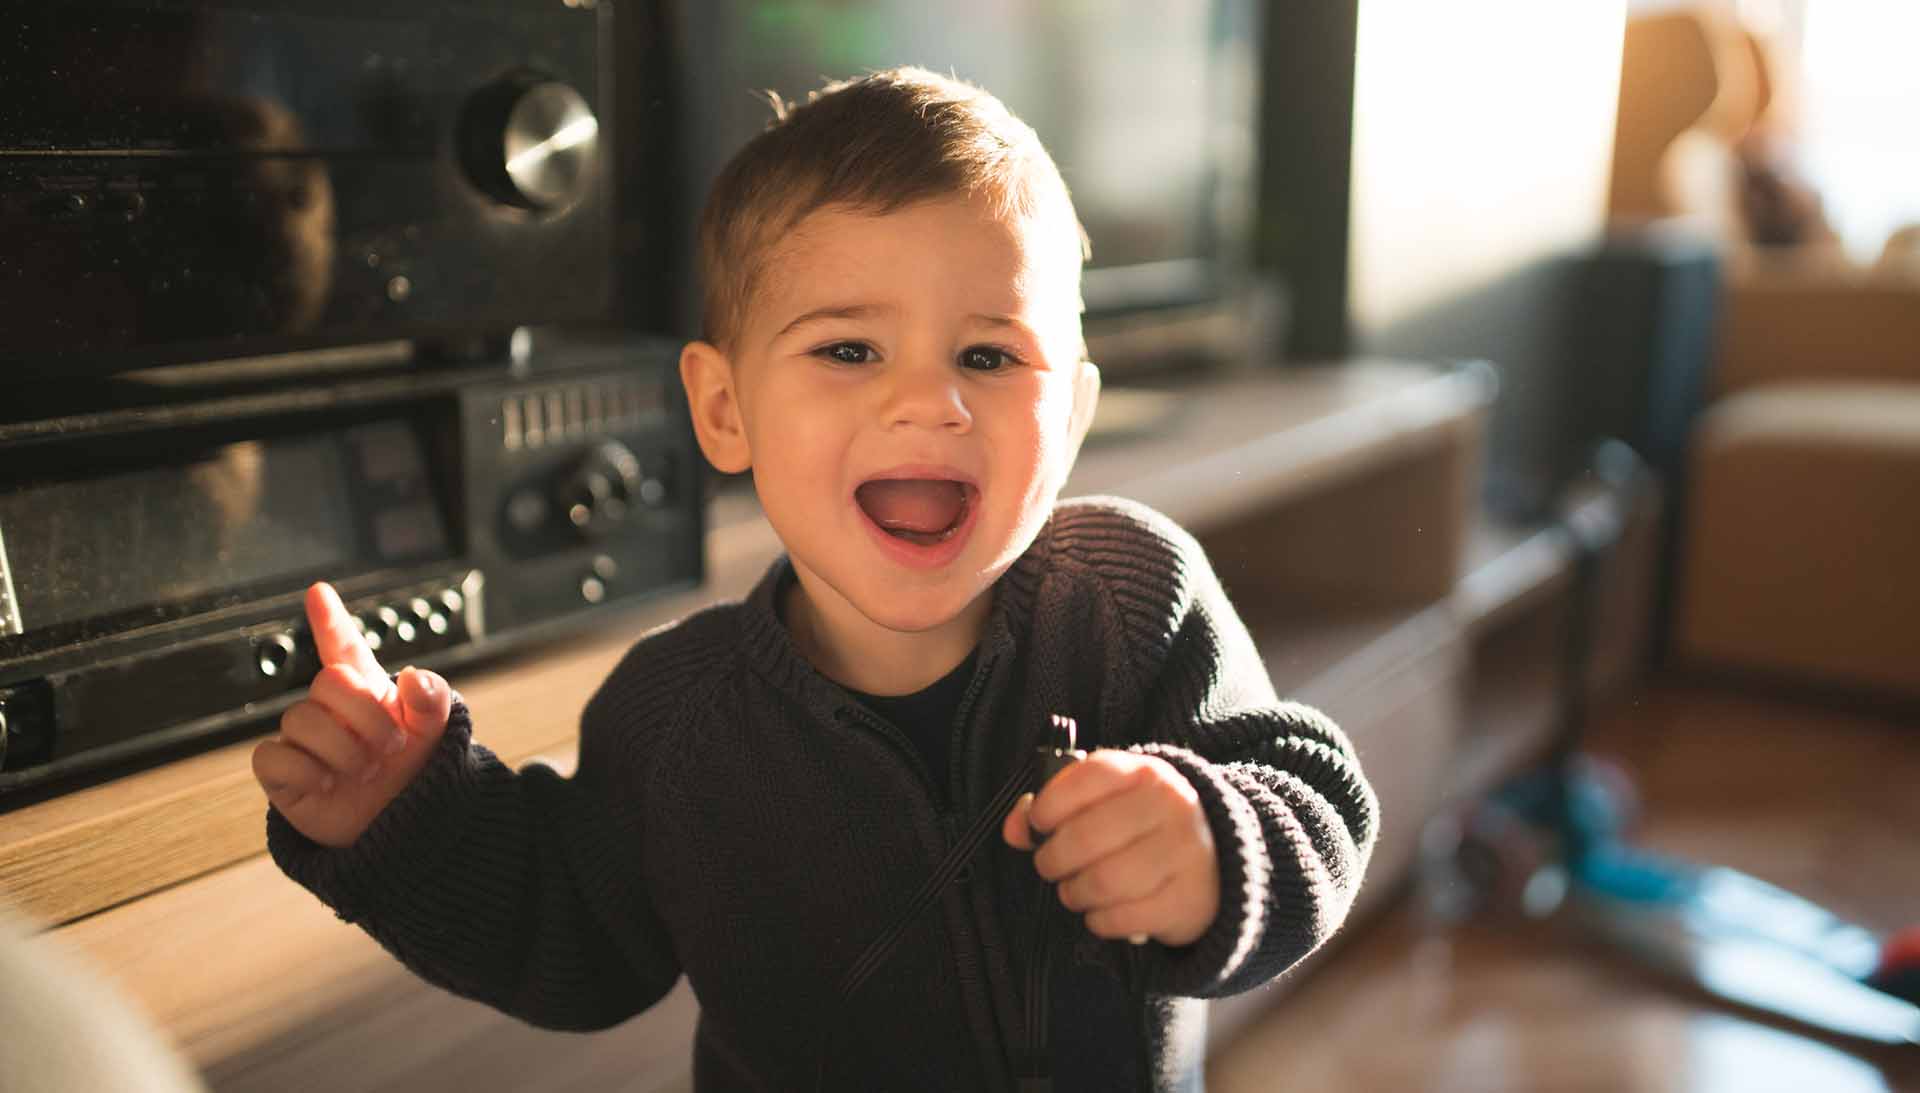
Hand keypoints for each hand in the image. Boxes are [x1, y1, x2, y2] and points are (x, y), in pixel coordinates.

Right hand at [251, 582, 453, 847]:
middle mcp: (331, 710)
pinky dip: (304, 771)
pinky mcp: (284, 774)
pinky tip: (327, 783)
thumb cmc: (414, 772)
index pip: (343, 648)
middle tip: (390, 747)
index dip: (330, 620)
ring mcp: (304, 741)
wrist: (405, 826)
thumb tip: (413, 677)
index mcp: (367, 692)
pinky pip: (272, 757)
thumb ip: (432, 698)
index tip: (319, 591)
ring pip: (300, 719)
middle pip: (328, 683)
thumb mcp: (436, 733)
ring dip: (342, 749)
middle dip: (365, 715)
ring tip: (365, 770)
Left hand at [1002, 749, 1219, 947]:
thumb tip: (1014, 829)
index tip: (1039, 823)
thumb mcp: (1107, 802)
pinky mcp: (1188, 899)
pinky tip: (1102, 912)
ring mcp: (1184, 853)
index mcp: (1144, 772)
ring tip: (1074, 891)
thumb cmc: (1143, 827)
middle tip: (1052, 866)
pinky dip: (1101, 921)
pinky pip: (1123, 917)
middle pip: (1085, 837)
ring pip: (1102, 882)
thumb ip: (1055, 805)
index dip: (1048, 804)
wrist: (1216, 861)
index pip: (1086, 777)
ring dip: (1074, 893)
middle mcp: (1169, 806)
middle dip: (1053, 859)